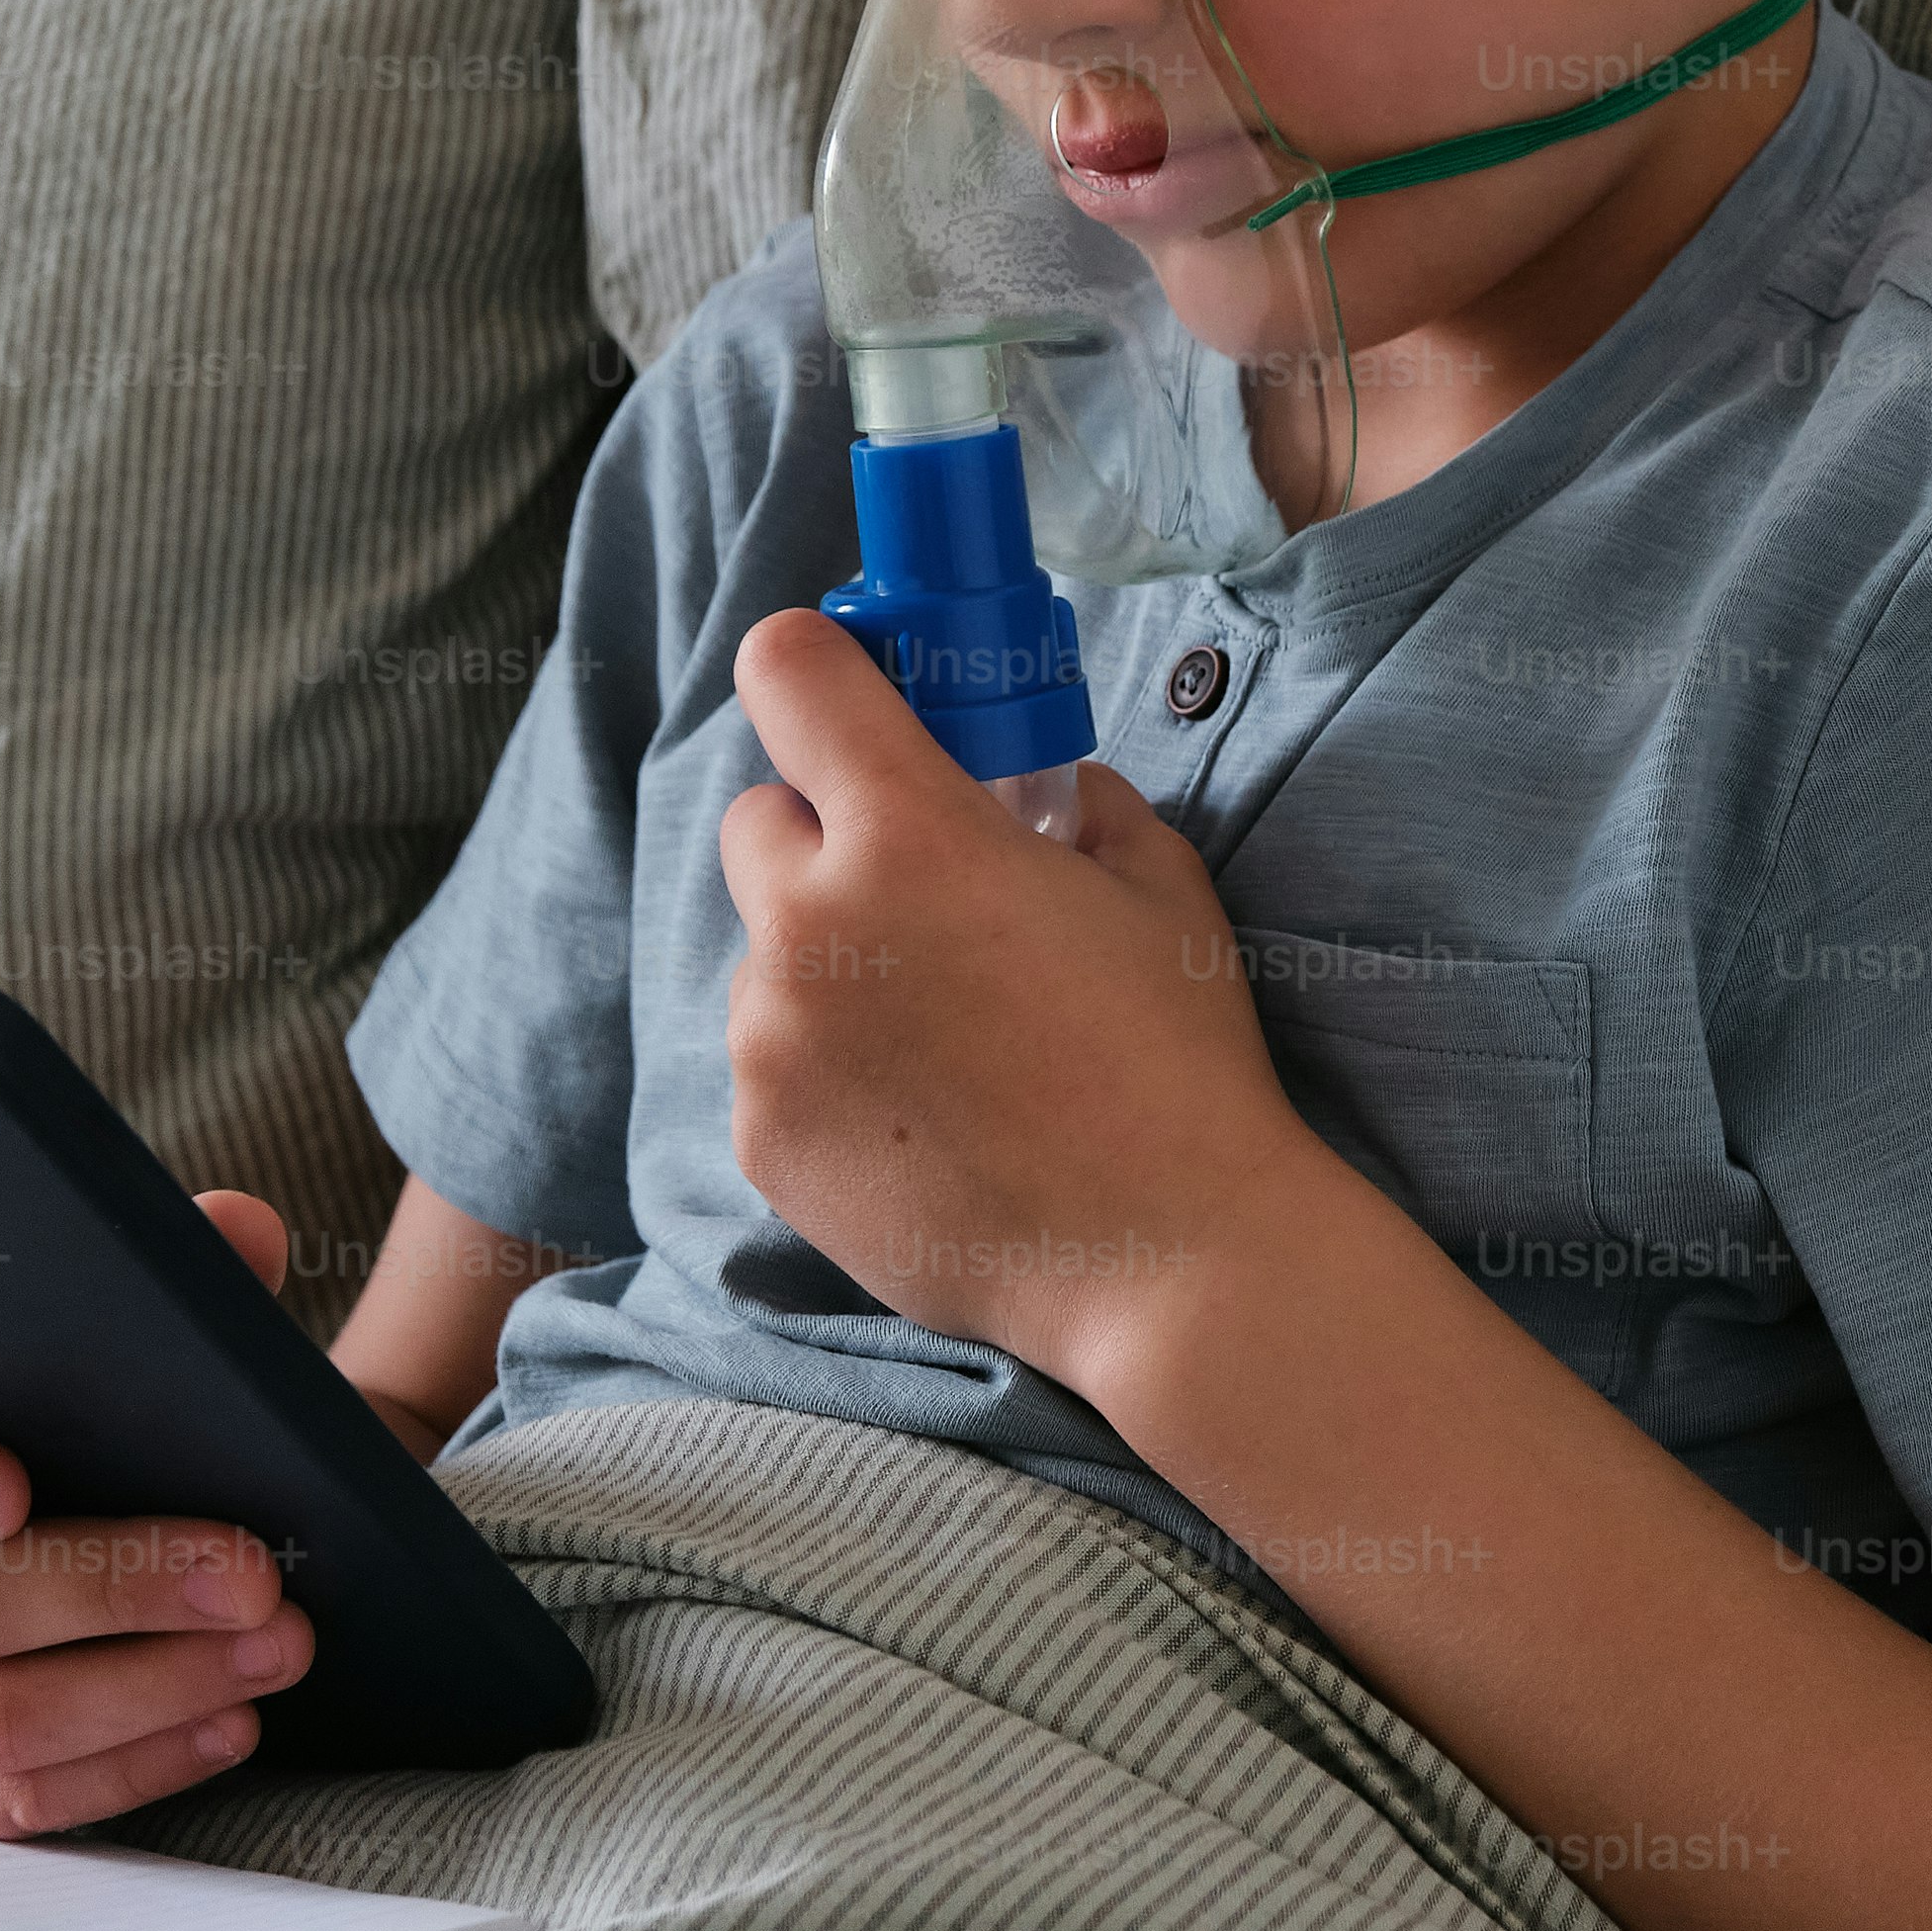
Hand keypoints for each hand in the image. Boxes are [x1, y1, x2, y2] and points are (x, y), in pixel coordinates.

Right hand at [0, 1187, 317, 1836]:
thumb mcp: (87, 1317)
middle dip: (107, 1587)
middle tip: (249, 1573)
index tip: (10, 1485)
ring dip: (148, 1687)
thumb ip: (152, 1261)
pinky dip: (132, 1768)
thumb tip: (238, 1230)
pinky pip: (12, 1804)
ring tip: (277, 1645)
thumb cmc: (53, 1395)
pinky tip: (231, 1721)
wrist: (72, 1493)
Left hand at [718, 605, 1331, 1384]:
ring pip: (764, 954)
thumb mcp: (1154, 881)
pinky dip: (826, 1072)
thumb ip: (1072, 804)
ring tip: (947, 1041)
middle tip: (923, 897)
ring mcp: (771, 1039)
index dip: (812, 671)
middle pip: (756, 818)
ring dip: (827, 966)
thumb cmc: (1175, 1058)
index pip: (786, 673)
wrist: (1167, 1259)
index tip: (845, 698)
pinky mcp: (761, 1137)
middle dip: (825, 837)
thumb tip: (1032, 788)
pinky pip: (769, 1062)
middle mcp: (811, 923)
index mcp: (911, 831)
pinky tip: (924, 1116)